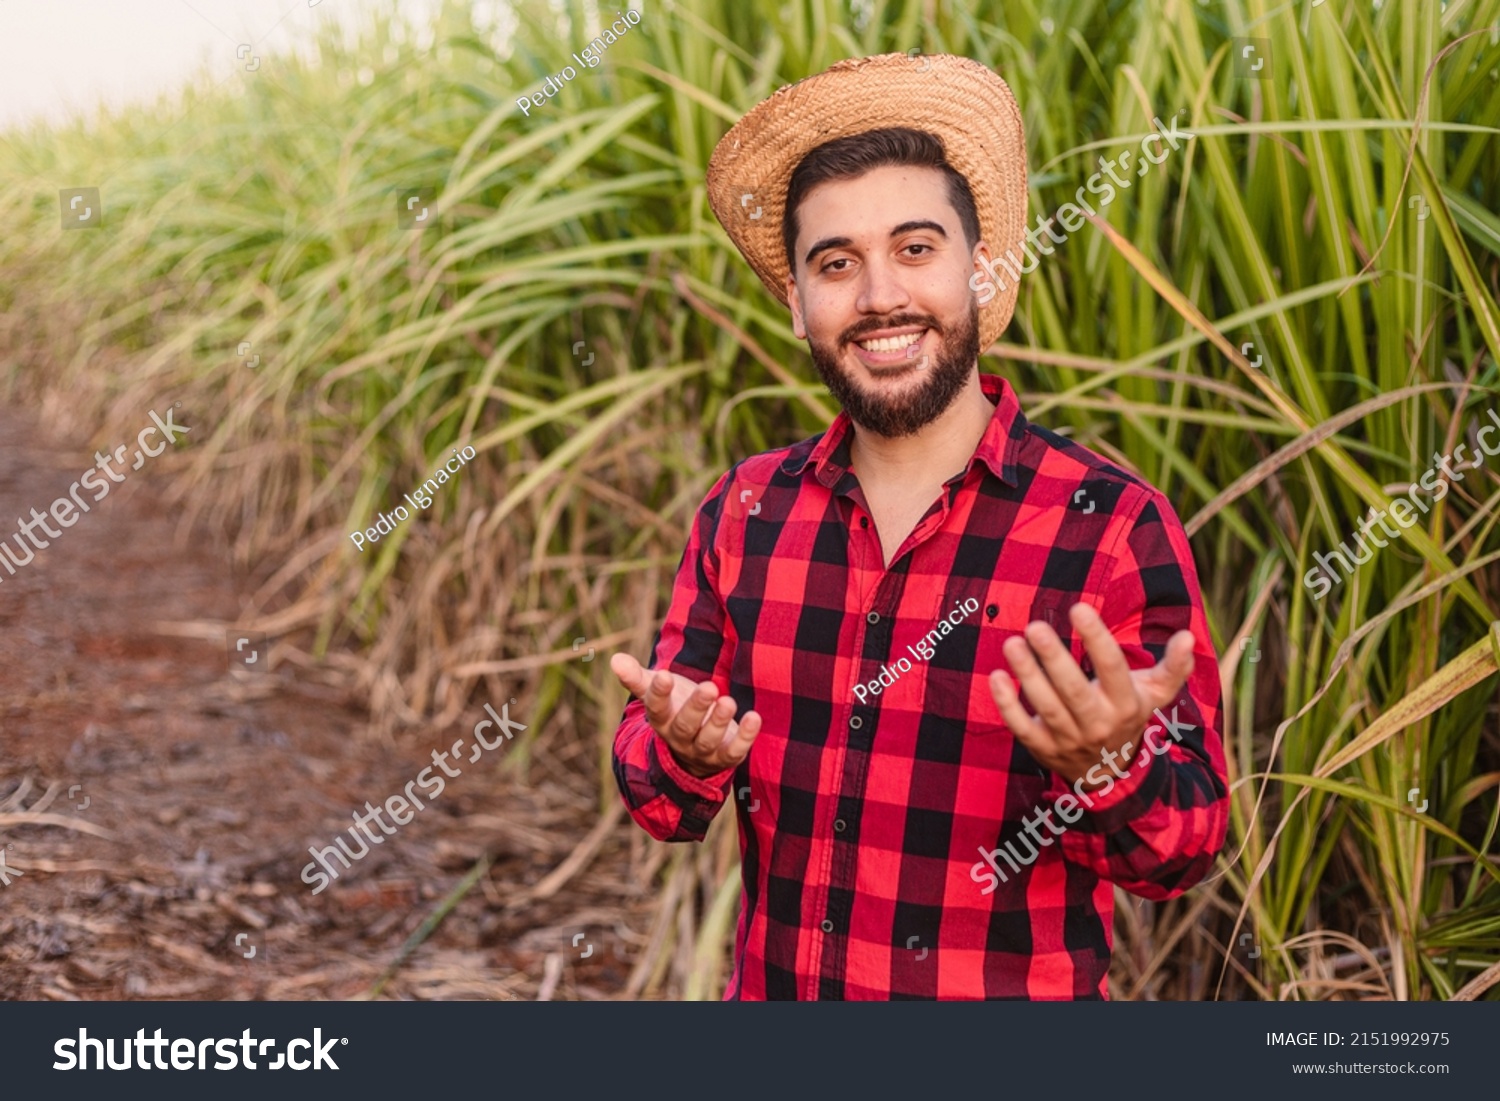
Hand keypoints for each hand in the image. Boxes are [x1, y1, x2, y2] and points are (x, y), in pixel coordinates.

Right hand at [610, 653, 760, 779]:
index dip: (659, 694)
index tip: (664, 675)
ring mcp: (702, 751)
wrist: (696, 742)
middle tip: (709, 687)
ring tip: (728, 701)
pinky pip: (734, 752)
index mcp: (661, 719)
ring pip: (708, 740)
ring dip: (718, 722)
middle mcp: (679, 738)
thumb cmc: (676, 706)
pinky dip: (745, 737)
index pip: (656, 709)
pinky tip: (754, 717)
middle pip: (684, 726)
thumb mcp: (658, 690)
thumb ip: (638, 677)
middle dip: (696, 708)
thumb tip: (614, 659)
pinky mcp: (725, 757)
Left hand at [986, 603, 1194, 788]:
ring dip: (1027, 675)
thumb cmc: (1127, 715)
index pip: (1113, 669)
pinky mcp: (1043, 749)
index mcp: (1126, 704)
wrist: (1110, 773)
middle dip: (1054, 659)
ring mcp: (1069, 739)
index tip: (1078, 608)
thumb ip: (1174, 667)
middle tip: (1034, 627)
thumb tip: (1189, 636)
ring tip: (1012, 643)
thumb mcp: (1155, 694)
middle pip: (1075, 691)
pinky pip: (1021, 727)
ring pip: (1046, 707)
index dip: (1097, 639)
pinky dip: (1007, 705)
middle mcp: (1099, 723)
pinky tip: (995, 677)